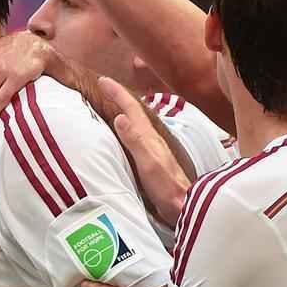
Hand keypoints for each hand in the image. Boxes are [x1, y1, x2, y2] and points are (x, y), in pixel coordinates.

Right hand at [98, 77, 188, 226]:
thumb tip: (120, 117)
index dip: (118, 93)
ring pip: (135, 123)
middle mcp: (151, 139)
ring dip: (123, 111)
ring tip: (112, 105)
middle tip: (106, 87)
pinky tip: (123, 134)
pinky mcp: (150, 160)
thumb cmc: (165, 187)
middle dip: (120, 97)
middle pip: (134, 111)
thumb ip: (135, 141)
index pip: (131, 108)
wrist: (183, 206)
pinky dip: (126, 128)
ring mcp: (152, 149)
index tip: (103, 80)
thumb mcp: (148, 163)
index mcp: (148, 136)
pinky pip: (134, 136)